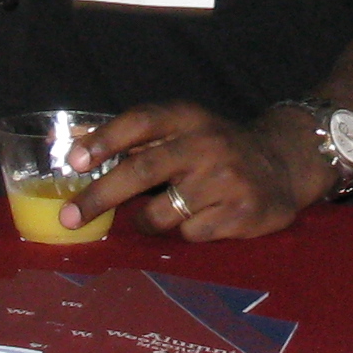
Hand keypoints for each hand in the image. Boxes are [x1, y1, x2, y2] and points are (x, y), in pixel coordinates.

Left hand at [76, 101, 327, 240]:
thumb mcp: (182, 130)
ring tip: (157, 216)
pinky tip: (203, 218)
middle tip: (70, 218)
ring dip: (147, 221)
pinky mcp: (241, 213)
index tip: (74, 161)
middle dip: (99, 197)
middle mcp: (206, 144)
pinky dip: (186, 231)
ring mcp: (226, 179)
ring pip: (161, 213)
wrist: (283, 164)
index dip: (105, 139)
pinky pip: (190, 233)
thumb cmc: (216, 148)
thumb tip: (71, 143)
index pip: (141, 121)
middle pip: (142, 171)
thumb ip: (132, 137)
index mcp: (188, 118)